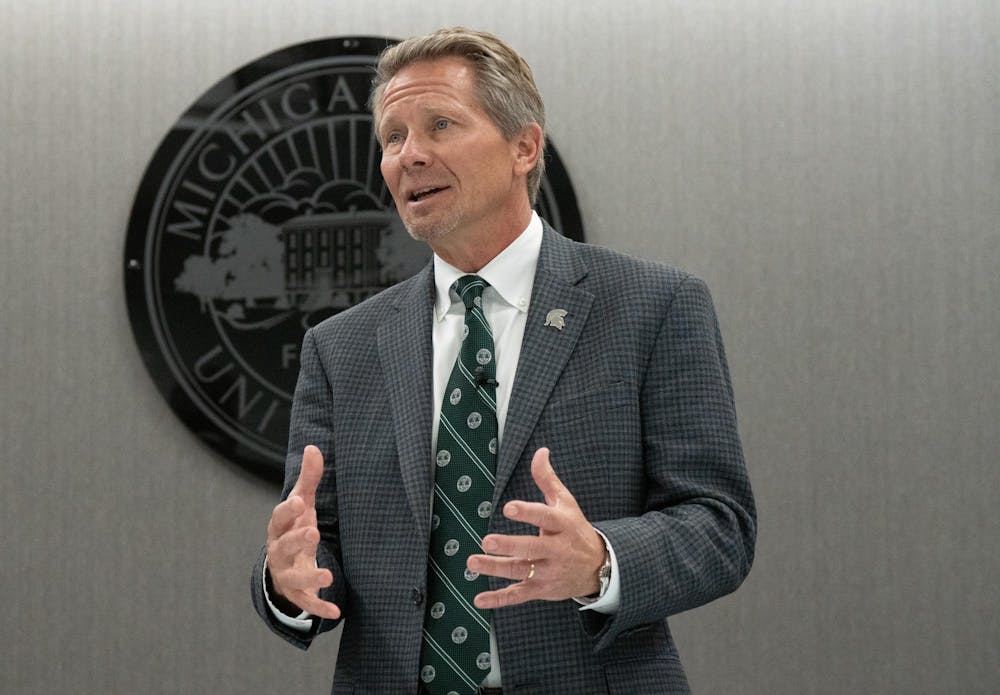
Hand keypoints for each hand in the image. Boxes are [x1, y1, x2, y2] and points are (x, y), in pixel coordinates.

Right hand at [265, 445, 340, 619]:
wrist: (283, 566)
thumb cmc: (294, 528)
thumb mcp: (302, 504)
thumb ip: (308, 479)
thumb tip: (312, 447)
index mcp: (279, 528)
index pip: (279, 517)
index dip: (288, 510)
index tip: (301, 501)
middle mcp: (279, 551)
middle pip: (283, 546)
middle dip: (297, 540)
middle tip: (313, 531)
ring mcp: (286, 573)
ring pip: (294, 577)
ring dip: (310, 576)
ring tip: (328, 576)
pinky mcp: (297, 593)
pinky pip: (306, 602)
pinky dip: (319, 607)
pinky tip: (336, 611)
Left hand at [468, 447, 606, 608]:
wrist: (598, 567)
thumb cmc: (575, 529)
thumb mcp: (566, 502)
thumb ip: (547, 479)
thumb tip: (540, 451)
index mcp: (563, 526)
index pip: (545, 518)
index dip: (528, 513)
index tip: (508, 507)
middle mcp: (557, 551)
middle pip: (532, 548)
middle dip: (509, 546)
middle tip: (487, 541)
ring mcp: (548, 572)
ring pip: (521, 572)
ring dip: (495, 569)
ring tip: (473, 562)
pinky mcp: (541, 590)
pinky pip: (518, 596)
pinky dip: (499, 599)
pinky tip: (479, 599)